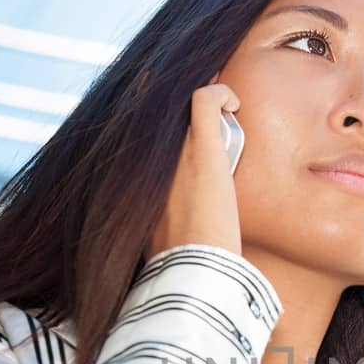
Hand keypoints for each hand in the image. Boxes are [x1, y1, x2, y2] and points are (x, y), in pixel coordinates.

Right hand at [148, 80, 242, 260]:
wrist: (190, 270)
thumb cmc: (175, 260)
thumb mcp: (146, 234)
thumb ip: (151, 217)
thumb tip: (163, 224)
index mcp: (128, 174)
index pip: (133, 128)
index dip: (154, 114)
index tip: (175, 117)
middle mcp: (145, 155)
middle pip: (160, 109)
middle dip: (180, 102)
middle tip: (204, 105)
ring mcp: (175, 150)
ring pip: (181, 101)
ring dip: (204, 100)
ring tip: (222, 107)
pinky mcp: (203, 150)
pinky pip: (205, 100)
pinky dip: (220, 93)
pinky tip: (234, 102)